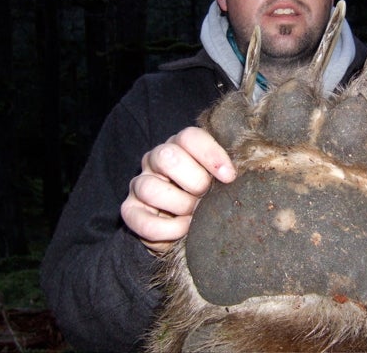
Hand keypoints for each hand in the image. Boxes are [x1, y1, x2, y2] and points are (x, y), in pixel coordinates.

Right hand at [121, 127, 235, 253]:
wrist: (185, 228)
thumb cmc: (207, 196)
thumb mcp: (218, 180)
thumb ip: (225, 172)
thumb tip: (237, 176)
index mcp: (180, 146)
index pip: (190, 137)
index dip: (210, 155)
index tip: (229, 177)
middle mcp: (156, 159)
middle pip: (167, 156)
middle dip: (194, 181)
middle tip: (206, 195)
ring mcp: (140, 184)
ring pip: (151, 188)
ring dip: (180, 205)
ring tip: (195, 216)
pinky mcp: (130, 211)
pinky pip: (143, 221)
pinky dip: (168, 229)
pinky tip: (184, 229)